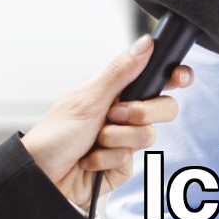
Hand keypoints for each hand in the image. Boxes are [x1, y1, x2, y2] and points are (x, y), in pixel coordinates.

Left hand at [20, 35, 190, 207]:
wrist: (41, 176)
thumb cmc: (55, 134)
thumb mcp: (89, 98)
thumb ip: (121, 72)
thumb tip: (146, 43)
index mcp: (116, 91)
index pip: (155, 80)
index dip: (173, 78)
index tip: (178, 78)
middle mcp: (124, 114)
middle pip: (164, 108)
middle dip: (140, 112)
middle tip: (114, 114)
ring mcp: (125, 140)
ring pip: (148, 135)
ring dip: (116, 138)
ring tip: (94, 140)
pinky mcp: (122, 166)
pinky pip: (131, 160)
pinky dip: (107, 159)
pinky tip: (90, 160)